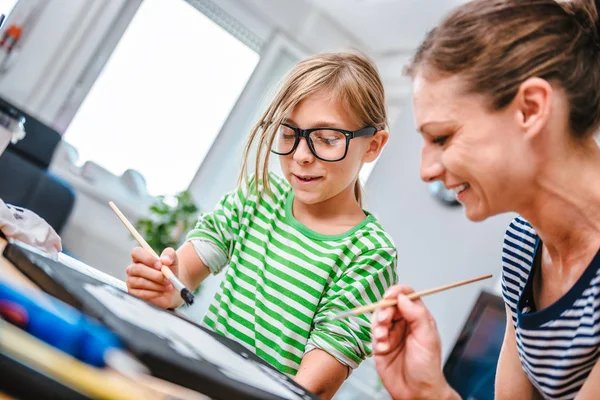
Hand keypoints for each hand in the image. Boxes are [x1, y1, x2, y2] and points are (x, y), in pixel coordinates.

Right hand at [126, 247, 178, 308]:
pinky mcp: (133, 293)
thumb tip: (164, 260)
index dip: (148, 258)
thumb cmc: (169, 272)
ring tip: (169, 286)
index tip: (160, 265)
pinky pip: (142, 293)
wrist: (170, 289)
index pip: (136, 252)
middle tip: (168, 279)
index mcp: (140, 257)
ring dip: (157, 285)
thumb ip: (170, 255)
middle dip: (155, 275)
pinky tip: (162, 292)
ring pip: (141, 282)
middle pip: (138, 269)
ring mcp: (131, 281)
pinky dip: (155, 293)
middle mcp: (132, 268)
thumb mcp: (173, 260)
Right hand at [372, 285, 458, 399]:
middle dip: (384, 310)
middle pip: (389, 305)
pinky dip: (376, 339)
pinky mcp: (380, 345)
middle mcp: (404, 323)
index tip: (390, 295)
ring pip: (378, 318)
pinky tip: (383, 348)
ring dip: (378, 325)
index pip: (406, 296)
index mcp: (418, 318)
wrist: (417, 392)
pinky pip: (372, 334)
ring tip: (384, 337)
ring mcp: (391, 333)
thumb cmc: (427, 368)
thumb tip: (402, 297)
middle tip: (385, 321)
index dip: (397, 292)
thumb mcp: (427, 338)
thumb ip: (416, 314)